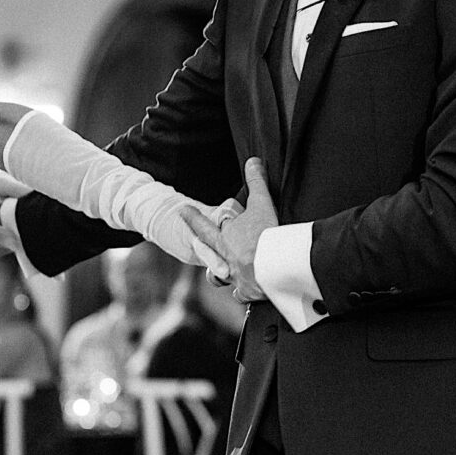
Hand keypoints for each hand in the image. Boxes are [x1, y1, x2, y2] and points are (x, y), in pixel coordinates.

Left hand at [180, 157, 276, 302]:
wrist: (273, 268)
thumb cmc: (264, 236)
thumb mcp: (262, 204)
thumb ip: (256, 183)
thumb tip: (253, 161)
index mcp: (224, 237)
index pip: (203, 224)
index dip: (193, 217)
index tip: (182, 211)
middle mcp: (224, 257)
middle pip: (209, 252)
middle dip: (202, 246)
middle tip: (195, 242)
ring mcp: (233, 276)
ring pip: (219, 276)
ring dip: (220, 274)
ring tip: (225, 273)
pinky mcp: (246, 291)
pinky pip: (241, 293)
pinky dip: (244, 292)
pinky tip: (247, 292)